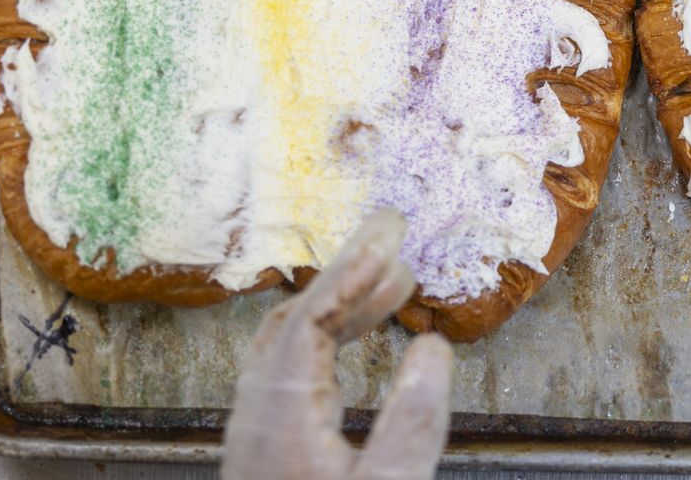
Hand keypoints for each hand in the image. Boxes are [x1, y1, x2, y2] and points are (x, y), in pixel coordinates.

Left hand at [221, 210, 453, 479]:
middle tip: (398, 242)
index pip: (313, 318)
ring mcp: (257, 438)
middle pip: (297, 323)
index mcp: (281, 416)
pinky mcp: (266, 458)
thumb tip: (432, 348)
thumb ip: (410, 423)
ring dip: (341, 311)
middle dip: (348, 277)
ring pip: (291, 350)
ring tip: (395, 291)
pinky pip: (292, 376)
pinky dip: (329, 346)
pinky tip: (360, 355)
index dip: (353, 270)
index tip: (393, 233)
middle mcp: (258, 416)